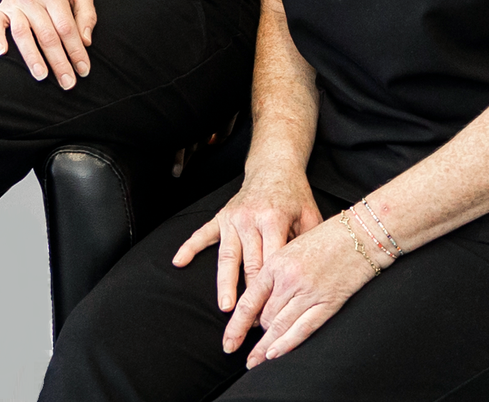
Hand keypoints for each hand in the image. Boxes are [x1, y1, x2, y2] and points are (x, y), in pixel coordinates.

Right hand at [0, 0, 96, 87]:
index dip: (76, 50)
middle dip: (58, 62)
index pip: (67, 27)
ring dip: (31, 57)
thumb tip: (86, 41)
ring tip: (41, 76)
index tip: (83, 70)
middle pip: (47, 35)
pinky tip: (2, 54)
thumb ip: (87, 13)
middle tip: (68, 83)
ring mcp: (14, 3)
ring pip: (22, 33)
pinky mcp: (1, 9)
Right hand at [172, 163, 322, 310]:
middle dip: (250, 295)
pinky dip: (190, 247)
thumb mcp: (309, 214)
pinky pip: (203, 234)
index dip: (273, 289)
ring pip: (227, 256)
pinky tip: (178, 262)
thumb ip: (308, 243)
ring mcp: (233, 218)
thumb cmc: (294, 194)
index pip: (272, 261)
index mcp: (273, 219)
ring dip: (225, 283)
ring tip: (225, 307)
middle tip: (249, 322)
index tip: (273, 313)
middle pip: (249, 264)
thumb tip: (307, 276)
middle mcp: (250, 219)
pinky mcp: (221, 216)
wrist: (274, 166)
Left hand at [226, 211, 379, 365]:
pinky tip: (275, 354)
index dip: (237, 325)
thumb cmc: (327, 237)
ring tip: (255, 361)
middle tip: (247, 346)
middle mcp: (289, 279)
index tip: (228, 341)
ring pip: (279, 327)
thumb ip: (276, 272)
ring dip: (265, 347)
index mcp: (277, 262)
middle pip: (264, 316)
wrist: (360, 234)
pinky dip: (286, 344)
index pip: (250, 300)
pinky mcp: (327, 304)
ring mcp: (309, 293)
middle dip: (256, 333)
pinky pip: (302, 330)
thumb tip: (262, 300)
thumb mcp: (293, 247)